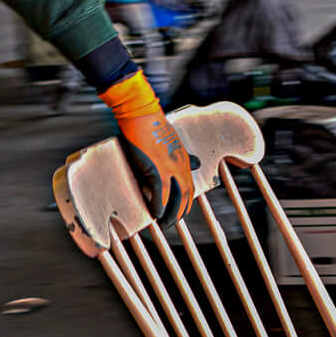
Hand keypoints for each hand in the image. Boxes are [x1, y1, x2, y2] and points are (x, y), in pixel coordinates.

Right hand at [98, 72, 193, 223]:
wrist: (140, 112)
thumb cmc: (149, 123)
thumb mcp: (170, 139)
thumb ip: (179, 154)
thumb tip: (195, 163)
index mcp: (183, 157)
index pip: (189, 185)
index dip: (185, 201)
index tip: (179, 211)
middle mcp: (181, 164)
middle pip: (186, 195)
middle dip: (180, 212)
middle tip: (173, 223)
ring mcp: (170, 168)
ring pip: (175, 198)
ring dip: (170, 214)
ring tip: (164, 224)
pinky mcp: (156, 169)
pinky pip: (160, 194)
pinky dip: (158, 206)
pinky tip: (155, 214)